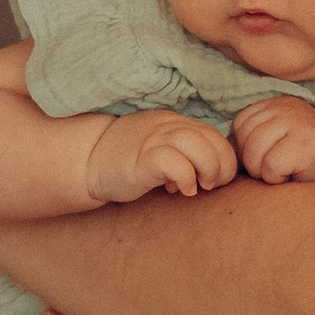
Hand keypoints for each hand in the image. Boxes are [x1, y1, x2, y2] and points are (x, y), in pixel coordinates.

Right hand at [91, 111, 240, 203]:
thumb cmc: (127, 160)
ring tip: (201, 186)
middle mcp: (168, 127)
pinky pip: (174, 162)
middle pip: (212, 138)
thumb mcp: (161, 150)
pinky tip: (181, 190)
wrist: (88, 160)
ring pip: (197, 144)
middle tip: (211, 184)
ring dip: (208, 169)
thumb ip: (185, 155)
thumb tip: (211, 176)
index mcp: (175, 124)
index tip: (217, 179)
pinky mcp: (141, 158)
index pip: (216, 135)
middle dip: (222, 166)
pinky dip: (186, 177)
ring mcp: (154, 140)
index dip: (225, 159)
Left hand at [229, 96, 314, 187]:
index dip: (247, 148)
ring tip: (285, 171)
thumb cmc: (302, 161)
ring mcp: (298, 122)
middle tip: (277, 167)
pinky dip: (277, 178)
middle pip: (244, 139)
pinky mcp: (307, 144)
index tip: (270, 156)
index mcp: (276, 102)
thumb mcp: (273, 142)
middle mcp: (287, 106)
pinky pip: (271, 166)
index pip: (239, 125)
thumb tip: (220, 152)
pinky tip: (295, 174)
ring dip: (265, 172)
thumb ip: (248, 140)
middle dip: (254, 162)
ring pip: (254, 152)